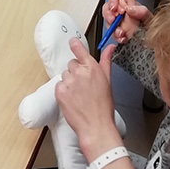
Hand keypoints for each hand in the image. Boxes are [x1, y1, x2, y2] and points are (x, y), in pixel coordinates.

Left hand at [55, 39, 120, 157]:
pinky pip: (59, 85)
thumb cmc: (103, 106)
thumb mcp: (108, 80)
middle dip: (76, 72)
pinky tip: (72, 99)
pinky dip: (63, 91)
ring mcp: (69, 82)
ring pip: (65, 75)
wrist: (96, 126)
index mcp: (92, 67)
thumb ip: (106, 61)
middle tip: (83, 85)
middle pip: (71, 64)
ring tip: (78, 94)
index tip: (72, 43)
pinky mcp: (60, 92)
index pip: (78, 48)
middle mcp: (79, 72)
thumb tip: (110, 47)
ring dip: (69, 82)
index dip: (74, 45)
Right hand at [102, 0, 150, 44]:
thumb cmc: (149, 24)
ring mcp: (117, 21)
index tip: (118, 9)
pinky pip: (111, 32)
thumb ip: (139, 10)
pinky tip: (122, 37)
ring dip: (112, 26)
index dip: (115, 0)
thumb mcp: (147, 16)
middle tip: (114, 19)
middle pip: (108, 7)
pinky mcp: (115, 30)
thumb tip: (129, 8)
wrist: (148, 38)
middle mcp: (120, 10)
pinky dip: (115, 36)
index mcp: (128, 2)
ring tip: (121, 32)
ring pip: (108, 20)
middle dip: (109, 13)